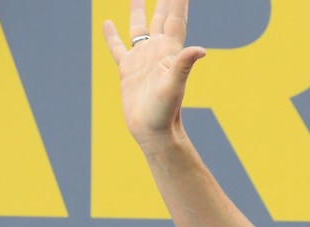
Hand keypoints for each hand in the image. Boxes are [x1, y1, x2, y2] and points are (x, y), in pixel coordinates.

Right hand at [103, 0, 205, 143]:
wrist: (153, 131)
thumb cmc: (165, 112)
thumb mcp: (174, 86)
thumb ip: (184, 65)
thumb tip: (201, 50)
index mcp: (170, 50)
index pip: (175, 17)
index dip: (177, 0)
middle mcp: (157, 51)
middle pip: (161, 16)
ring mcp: (142, 59)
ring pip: (139, 27)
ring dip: (139, 10)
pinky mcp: (128, 70)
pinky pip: (118, 47)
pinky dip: (112, 35)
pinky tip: (108, 23)